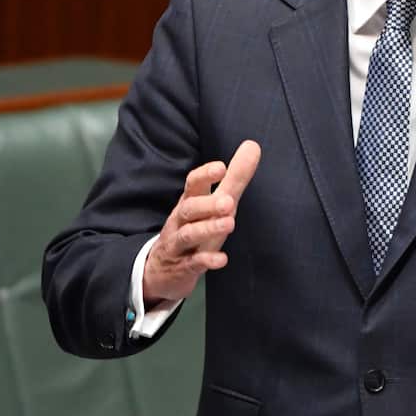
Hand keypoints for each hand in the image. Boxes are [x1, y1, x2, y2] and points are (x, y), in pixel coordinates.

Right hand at [142, 140, 260, 306]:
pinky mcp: (182, 268)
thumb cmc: (194, 227)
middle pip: (188, 208)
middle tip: (229, 202)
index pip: (192, 184)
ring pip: (187, 234)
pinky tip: (222, 259)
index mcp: (190, 202)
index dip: (205, 175)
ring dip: (208, 228)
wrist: (161, 271)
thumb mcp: (214, 203)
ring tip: (229, 224)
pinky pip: (192, 264)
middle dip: (207, 204)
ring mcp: (179, 245)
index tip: (221, 167)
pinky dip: (206, 261)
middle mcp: (181, 221)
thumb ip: (234, 178)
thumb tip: (254, 145)